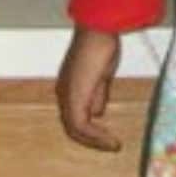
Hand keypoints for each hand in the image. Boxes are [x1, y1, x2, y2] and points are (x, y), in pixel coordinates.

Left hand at [57, 25, 125, 149]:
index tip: (108, 137)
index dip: (89, 130)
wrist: (98, 30)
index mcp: (68, 85)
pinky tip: (110, 140)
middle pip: (71, 126)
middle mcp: (63, 92)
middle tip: (110, 146)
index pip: (74, 115)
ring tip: (112, 146)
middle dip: (92, 139)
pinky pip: (81, 125)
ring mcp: (66, 95)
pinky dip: (95, 136)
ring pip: (74, 129)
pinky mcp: (74, 97)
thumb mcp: (101, 75)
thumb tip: (98, 113)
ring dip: (94, 141)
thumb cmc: (101, 45)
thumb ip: (98, 94)